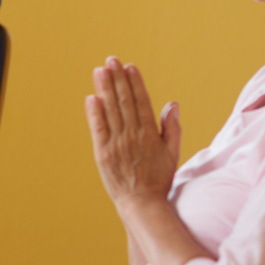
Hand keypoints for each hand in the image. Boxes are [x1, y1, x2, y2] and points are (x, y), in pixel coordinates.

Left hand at [85, 57, 179, 206]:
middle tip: (111, 60)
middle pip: (124, 101)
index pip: (142, 101)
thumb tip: (173, 104)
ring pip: (110, 110)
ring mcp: (117, 144)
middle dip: (117, 79)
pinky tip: (91, 97)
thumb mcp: (172, 153)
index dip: (135, 82)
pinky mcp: (103, 153)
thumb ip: (172, 127)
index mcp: (150, 133)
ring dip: (105, 89)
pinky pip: (98, 128)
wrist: (142, 203)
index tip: (130, 67)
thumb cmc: (158, 178)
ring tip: (100, 71)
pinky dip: (94, 112)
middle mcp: (133, 135)